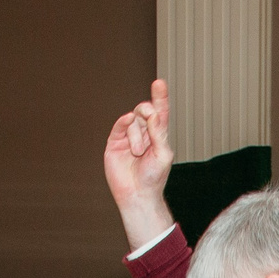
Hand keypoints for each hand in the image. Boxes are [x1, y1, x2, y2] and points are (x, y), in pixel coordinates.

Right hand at [103, 79, 176, 249]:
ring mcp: (128, 136)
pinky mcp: (115, 142)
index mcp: (158, 134)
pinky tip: (126, 120)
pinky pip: (119, 126)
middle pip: (144, 110)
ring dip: (137, 135)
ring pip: (132, 120)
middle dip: (147, 111)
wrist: (137, 194)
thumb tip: (153, 113)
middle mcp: (144, 132)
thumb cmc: (154, 177)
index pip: (160, 112)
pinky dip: (123, 122)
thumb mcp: (163, 154)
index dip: (160, 97)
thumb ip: (159, 132)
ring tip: (138, 153)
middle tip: (149, 117)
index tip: (159, 83)